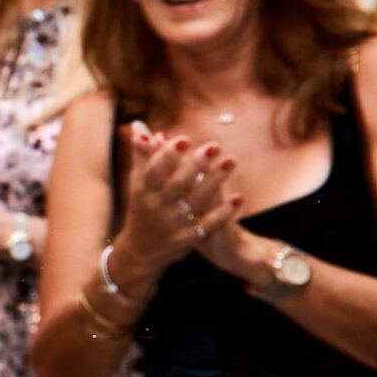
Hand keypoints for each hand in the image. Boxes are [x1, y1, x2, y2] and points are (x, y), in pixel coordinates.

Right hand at [113, 124, 239, 284]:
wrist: (140, 252)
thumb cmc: (142, 208)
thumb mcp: (138, 184)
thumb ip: (142, 155)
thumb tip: (139, 125)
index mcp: (144, 191)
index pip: (154, 171)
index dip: (168, 155)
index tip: (184, 139)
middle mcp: (158, 207)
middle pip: (177, 184)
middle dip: (195, 164)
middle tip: (214, 146)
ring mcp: (173, 224)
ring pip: (197, 201)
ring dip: (215, 181)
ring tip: (231, 161)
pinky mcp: (188, 238)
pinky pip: (208, 225)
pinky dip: (223, 212)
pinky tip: (238, 198)